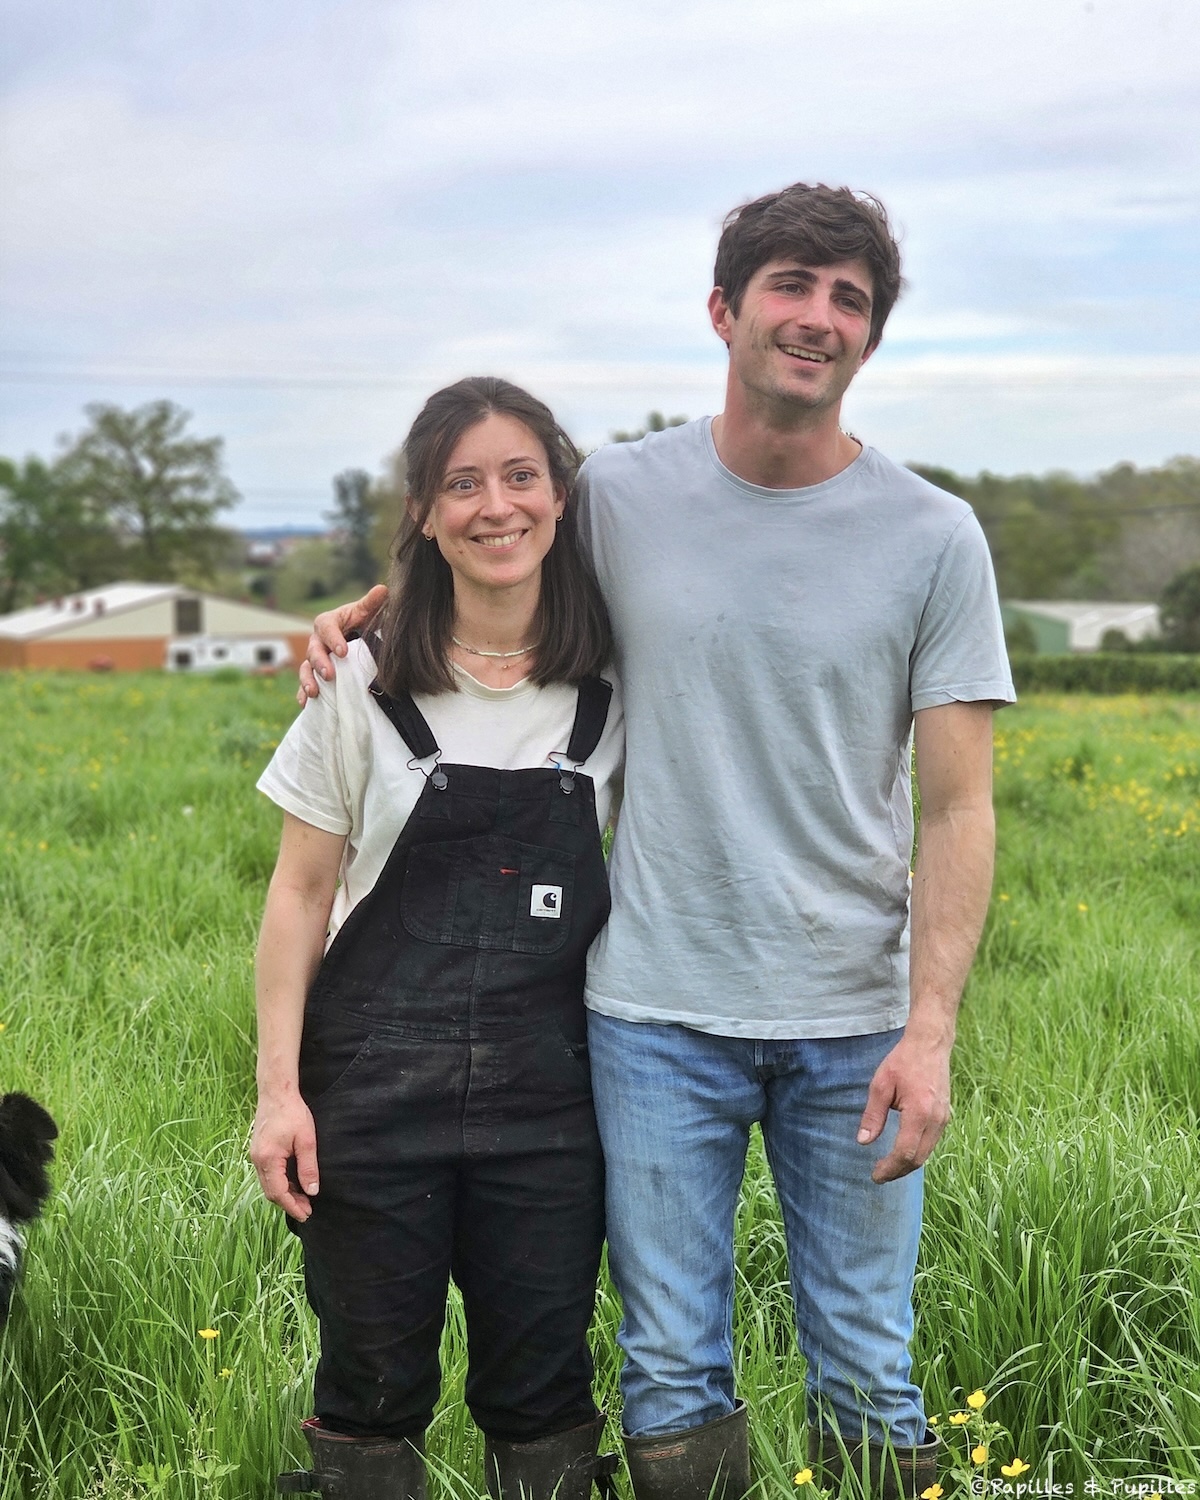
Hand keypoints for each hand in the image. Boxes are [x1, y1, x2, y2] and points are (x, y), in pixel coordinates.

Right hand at [250, 1091, 319, 1219]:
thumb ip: (308, 1167)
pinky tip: (293, 1183)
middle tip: (307, 1210)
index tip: (306, 1215)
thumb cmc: (293, 1113)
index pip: (278, 1192)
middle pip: (271, 1192)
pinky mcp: (258, 1151)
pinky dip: (279, 1183)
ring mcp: (255, 1155)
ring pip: (268, 1184)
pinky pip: (267, 1174)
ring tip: (303, 1199)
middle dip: (289, 1203)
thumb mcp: (306, 1140)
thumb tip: (312, 1191)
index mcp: (268, 1159)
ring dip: (284, 1194)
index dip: (292, 1206)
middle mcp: (257, 1160)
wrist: (276, 1092)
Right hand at [297, 584, 388, 704]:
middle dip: (320, 663)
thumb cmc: (361, 622)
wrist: (356, 637)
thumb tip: (383, 589)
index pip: (326, 627)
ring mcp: (314, 659)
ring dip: (307, 680)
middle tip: (329, 675)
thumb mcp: (367, 612)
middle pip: (313, 650)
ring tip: (314, 693)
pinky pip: (305, 684)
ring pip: (306, 669)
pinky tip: (305, 704)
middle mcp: (317, 641)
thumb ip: (372, 603)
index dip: (333, 639)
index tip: (343, 652)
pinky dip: (303, 694)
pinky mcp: (315, 675)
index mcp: (328, 623)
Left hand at [856, 1034, 951, 1182]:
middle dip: (897, 1171)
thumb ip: (873, 1115)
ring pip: (927, 1153)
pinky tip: (902, 1151)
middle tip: (878, 1175)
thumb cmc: (903, 1061)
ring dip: (908, 1164)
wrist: (930, 1044)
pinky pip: (931, 1143)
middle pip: (918, 1159)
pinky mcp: (945, 1116)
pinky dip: (917, 1153)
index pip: (905, 1153)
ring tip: (887, 1167)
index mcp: (919, 1113)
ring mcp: (943, 1119)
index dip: (889, 1168)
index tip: (874, 1175)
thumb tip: (863, 1142)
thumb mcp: (881, 1085)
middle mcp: (936, 1120)